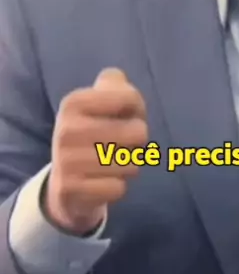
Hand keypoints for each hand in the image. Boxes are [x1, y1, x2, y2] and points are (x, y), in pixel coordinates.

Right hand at [44, 68, 147, 235]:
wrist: (64, 181)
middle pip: (138, 133)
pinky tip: (101, 182)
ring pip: (131, 164)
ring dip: (128, 166)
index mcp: (73, 102)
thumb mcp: (100, 101)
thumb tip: (121, 85)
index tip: (124, 116)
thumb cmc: (93, 132)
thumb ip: (115, 83)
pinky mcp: (70, 190)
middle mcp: (66, 129)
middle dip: (138, 142)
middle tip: (120, 144)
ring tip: (109, 163)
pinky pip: (118, 188)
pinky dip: (116, 186)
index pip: (131, 99)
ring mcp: (66, 161)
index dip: (138, 110)